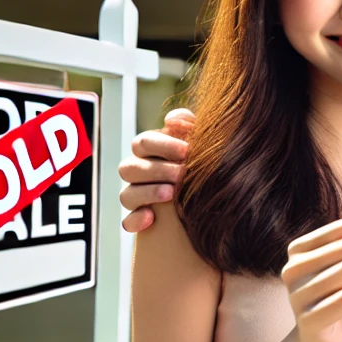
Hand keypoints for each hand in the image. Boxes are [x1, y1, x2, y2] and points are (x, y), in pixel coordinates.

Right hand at [119, 108, 194, 231]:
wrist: (214, 191)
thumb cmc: (203, 157)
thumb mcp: (199, 138)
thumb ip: (187, 123)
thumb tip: (171, 118)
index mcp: (149, 150)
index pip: (142, 143)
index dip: (162, 145)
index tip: (187, 150)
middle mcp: (138, 171)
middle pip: (130, 168)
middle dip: (157, 169)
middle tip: (182, 173)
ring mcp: (136, 195)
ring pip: (126, 194)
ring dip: (148, 193)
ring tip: (171, 193)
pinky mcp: (139, 218)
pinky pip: (127, 222)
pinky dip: (135, 220)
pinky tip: (151, 218)